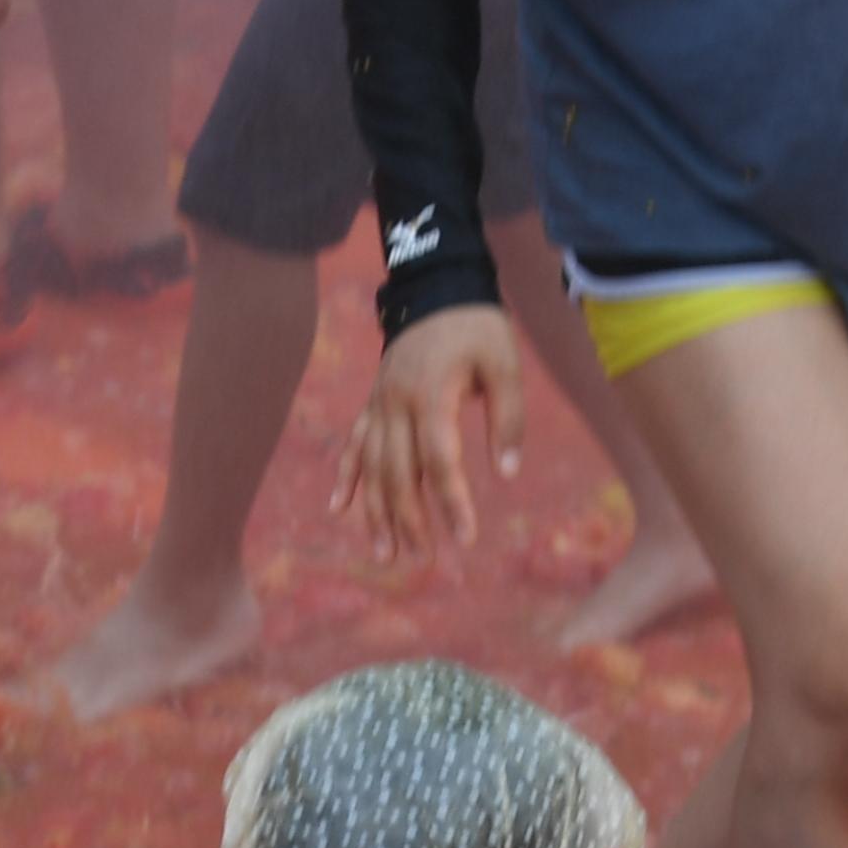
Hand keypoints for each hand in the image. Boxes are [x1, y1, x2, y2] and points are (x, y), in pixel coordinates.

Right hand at [330, 304, 528, 563]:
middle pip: (398, 474)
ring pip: (373, 467)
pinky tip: (339, 510)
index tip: (466, 538)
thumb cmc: (477, 328)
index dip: (451, 502)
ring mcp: (379, 405)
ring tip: (387, 554)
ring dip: (377, 513)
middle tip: (425, 560)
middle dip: (410, 521)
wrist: (437, 288)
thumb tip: (507, 473)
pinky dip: (346, 478)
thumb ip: (508, 418)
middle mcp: (396, 404)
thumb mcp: (505, 363)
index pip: (439, 462)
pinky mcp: (372, 403)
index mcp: (432, 396)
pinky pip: (353, 446)